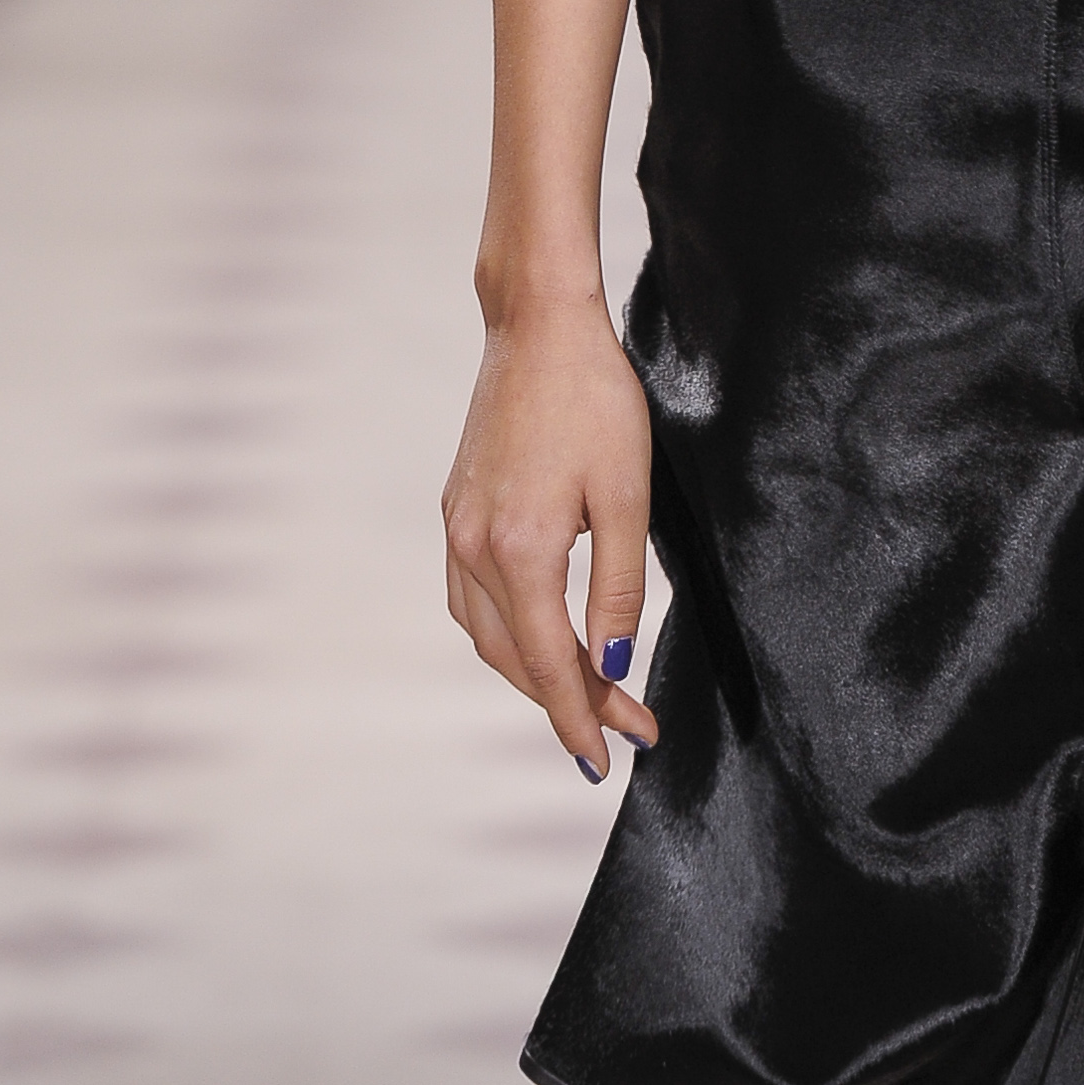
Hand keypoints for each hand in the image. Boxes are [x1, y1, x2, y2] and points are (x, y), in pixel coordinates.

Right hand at [442, 294, 660, 777]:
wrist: (539, 325)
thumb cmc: (595, 398)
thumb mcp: (628, 493)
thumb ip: (620, 586)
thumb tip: (612, 663)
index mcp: (520, 551)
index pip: (549, 665)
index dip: (581, 718)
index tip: (612, 759)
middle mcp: (474, 548)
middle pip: (514, 659)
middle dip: (568, 700)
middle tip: (623, 723)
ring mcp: (457, 528)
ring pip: (485, 633)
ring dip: (531, 670)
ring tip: (586, 689)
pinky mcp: (456, 507)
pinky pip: (469, 596)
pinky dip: (503, 630)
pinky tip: (533, 631)